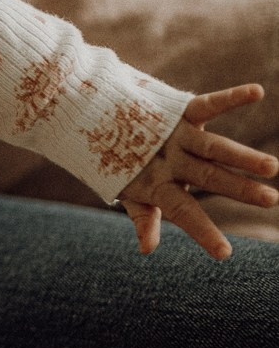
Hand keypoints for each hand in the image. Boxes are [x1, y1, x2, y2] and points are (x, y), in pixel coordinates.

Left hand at [119, 85, 277, 260]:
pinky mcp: (179, 109)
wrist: (88, 114)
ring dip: (242, 156)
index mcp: (158, 184)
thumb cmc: (116, 160)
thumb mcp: (129, 190)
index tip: (225, 255)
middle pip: (209, 176)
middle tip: (271, 200)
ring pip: (213, 146)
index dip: (202, 233)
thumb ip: (143, 217)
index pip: (184, 213)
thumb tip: (147, 250)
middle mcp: (170, 159)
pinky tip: (257, 92)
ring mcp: (176, 134)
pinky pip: (208, 103)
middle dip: (240, 189)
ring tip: (271, 166)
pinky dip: (232, 97)